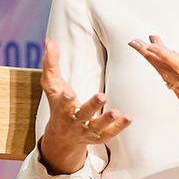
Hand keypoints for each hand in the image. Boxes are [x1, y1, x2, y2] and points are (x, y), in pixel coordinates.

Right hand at [39, 39, 130, 174]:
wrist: (62, 136)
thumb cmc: (58, 103)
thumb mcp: (52, 85)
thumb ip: (51, 64)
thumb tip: (49, 41)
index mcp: (61, 107)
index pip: (62, 102)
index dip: (65, 98)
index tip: (69, 93)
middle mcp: (74, 120)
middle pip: (82, 114)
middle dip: (92, 106)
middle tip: (103, 96)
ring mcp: (86, 130)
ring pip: (97, 126)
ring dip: (107, 120)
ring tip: (117, 112)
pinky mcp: (97, 136)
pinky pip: (109, 133)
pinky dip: (119, 127)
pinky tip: (129, 118)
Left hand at [128, 35, 178, 156]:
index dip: (164, 55)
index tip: (151, 45)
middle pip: (168, 73)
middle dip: (150, 56)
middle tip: (136, 42)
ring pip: (169, 80)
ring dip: (157, 63)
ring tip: (148, 47)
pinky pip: (175, 88)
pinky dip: (167, 74)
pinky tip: (165, 62)